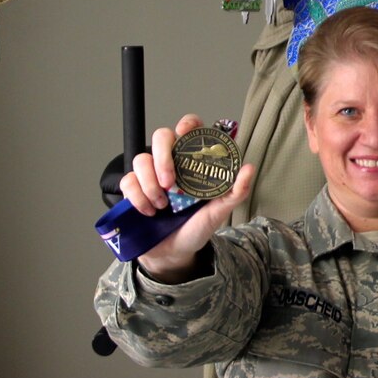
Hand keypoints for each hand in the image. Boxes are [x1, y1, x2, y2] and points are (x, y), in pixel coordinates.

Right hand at [120, 114, 254, 282]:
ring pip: (140, 159)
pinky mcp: (134, 190)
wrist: (175, 253)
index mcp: (193, 161)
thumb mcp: (219, 210)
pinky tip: (150, 211)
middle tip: (170, 183)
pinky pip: (128, 182)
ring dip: (150, 183)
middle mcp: (171, 162)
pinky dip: (138, 197)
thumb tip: (249, 168)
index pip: (190, 129)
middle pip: (161, 136)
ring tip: (162, 205)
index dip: (187, 124)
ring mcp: (150, 175)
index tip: (184, 133)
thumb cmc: (198, 227)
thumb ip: (236, 191)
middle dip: (163, 157)